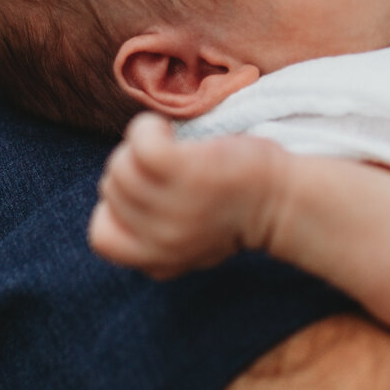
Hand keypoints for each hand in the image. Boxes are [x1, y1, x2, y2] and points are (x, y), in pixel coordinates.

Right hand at [88, 113, 288, 278]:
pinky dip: (148, 129)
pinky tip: (168, 130)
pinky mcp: (182, 171)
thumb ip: (154, 237)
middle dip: (134, 170)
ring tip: (175, 147)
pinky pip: (139, 143)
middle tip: (172, 166)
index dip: (118, 210)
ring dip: (142, 147)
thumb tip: (116, 208)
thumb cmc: (241, 208)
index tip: (152, 194)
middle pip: (111, 190)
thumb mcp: (191, 242)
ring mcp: (170, 207)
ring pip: (121, 166)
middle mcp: (160, 240)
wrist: (287, 199)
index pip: (102, 238)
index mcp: (158, 261)